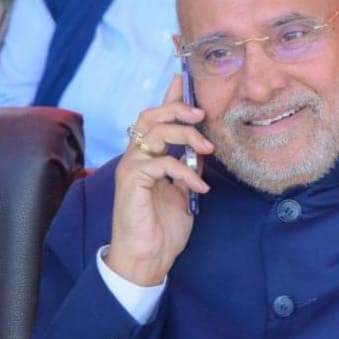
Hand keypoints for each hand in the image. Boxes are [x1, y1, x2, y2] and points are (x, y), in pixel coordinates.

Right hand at [106, 76, 213, 285]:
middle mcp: (136, 157)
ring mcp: (131, 166)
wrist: (148, 258)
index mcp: (148, 157)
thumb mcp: (184, 194)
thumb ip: (188, 170)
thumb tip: (202, 151)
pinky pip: (162, 162)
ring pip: (155, 130)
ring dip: (186, 134)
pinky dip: (186, 172)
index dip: (170, 97)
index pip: (157, 119)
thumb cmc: (163, 228)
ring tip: (207, 149)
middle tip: (202, 114)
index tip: (184, 79)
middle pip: (151, 115)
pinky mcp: (132, 180)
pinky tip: (199, 188)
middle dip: (178, 108)